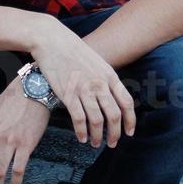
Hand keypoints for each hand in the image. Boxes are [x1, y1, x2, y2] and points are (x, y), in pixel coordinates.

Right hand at [29, 22, 135, 148]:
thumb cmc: (74, 51)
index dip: (130, 120)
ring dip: (98, 136)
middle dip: (115, 133)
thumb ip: (106, 79)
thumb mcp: (97, 62)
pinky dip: (81, 131)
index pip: (126, 102)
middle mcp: (99, 84)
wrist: (53, 40)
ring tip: (95, 143)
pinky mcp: (67, 94)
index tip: (129, 132)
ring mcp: (83, 89)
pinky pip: (78, 118)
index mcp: (109, 76)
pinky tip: (82, 138)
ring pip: (97, 120)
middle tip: (112, 143)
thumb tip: (112, 97)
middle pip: (114, 115)